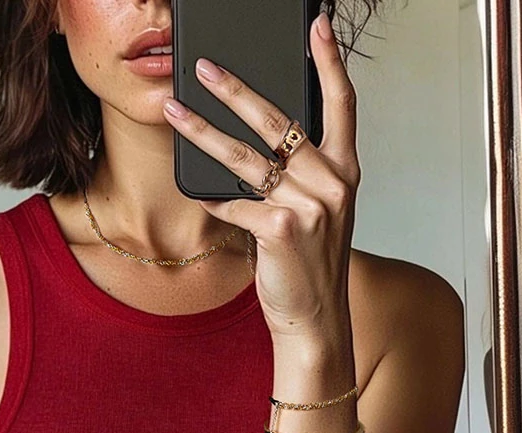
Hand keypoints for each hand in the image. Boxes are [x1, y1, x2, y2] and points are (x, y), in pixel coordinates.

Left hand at [162, 11, 360, 344]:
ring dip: (204, 131)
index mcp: (345, 173)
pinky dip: (215, 200)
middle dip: (237, 90)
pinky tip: (204, 196)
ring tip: (176, 110)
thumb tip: (249, 142)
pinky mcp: (282, 227)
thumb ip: (298, 176)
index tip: (316, 26)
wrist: (314, 314)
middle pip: (279, 121)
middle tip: (205, 68)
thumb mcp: (318, 212)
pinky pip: (234, 202)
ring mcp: (310, 205)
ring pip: (245, 158)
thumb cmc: (310, 262)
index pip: (342, 106)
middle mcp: (332, 183)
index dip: (330, 62)